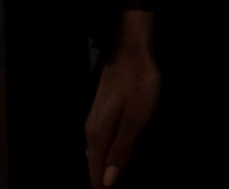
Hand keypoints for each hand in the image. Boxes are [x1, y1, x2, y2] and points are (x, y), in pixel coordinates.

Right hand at [87, 26, 159, 187]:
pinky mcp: (103, 113)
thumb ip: (121, 151)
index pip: (94, 174)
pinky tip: (116, 156)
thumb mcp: (135, 120)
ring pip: (98, 153)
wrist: (131, 52)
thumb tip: (107, 181)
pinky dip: (109, 152)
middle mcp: (91, 131)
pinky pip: (103, 141)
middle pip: (94, 165)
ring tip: (112, 180)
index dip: (102, 188)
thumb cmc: (137, 83)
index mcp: (97, 136)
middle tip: (111, 188)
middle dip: (103, 180)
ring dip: (105, 167)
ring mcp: (96, 121)